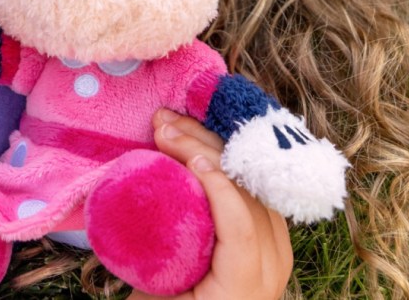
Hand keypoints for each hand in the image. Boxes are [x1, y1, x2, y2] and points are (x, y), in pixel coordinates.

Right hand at [127, 111, 292, 299]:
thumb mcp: (151, 293)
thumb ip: (150, 248)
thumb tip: (130, 183)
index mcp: (242, 288)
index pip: (240, 228)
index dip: (215, 185)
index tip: (178, 152)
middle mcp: (271, 267)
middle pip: (248, 196)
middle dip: (204, 150)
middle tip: (163, 124)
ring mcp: (278, 249)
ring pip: (254, 183)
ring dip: (214, 147)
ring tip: (174, 125)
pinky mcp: (273, 235)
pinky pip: (254, 187)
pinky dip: (226, 161)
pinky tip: (199, 140)